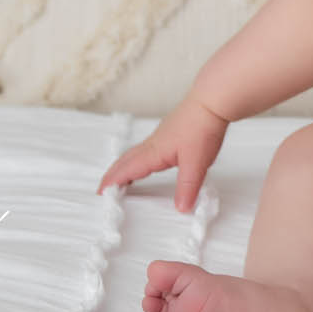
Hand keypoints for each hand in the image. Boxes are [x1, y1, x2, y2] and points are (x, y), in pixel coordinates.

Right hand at [94, 93, 228, 212]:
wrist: (211, 102)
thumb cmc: (202, 128)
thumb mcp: (196, 164)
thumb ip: (188, 187)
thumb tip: (181, 209)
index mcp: (154, 152)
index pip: (127, 170)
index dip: (113, 182)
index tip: (101, 193)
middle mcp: (153, 144)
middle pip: (126, 161)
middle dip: (113, 175)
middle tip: (104, 189)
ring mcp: (160, 137)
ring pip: (135, 154)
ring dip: (124, 167)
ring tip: (121, 179)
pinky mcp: (169, 133)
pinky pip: (145, 149)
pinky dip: (137, 159)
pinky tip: (147, 162)